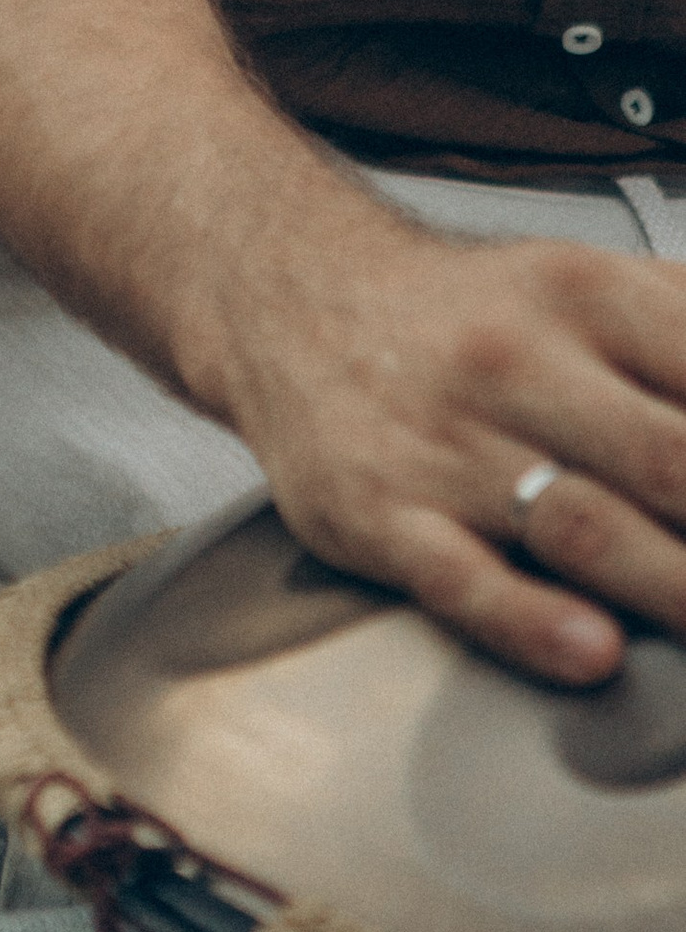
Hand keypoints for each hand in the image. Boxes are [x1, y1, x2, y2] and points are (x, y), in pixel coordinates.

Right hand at [217, 219, 685, 682]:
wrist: (286, 294)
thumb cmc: (464, 315)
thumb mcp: (590, 282)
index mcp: (588, 297)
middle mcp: (517, 362)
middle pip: (675, 463)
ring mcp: (445, 442)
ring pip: (583, 527)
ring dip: (681, 592)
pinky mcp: (376, 511)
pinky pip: (459, 576)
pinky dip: (530, 619)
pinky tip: (592, 649)